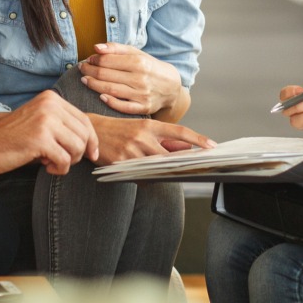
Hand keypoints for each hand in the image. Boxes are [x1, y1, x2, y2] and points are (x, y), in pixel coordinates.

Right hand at [0, 89, 98, 175]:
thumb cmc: (11, 138)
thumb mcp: (39, 122)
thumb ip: (61, 125)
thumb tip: (90, 141)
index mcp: (51, 99)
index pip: (84, 119)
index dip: (92, 140)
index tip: (92, 154)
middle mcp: (50, 105)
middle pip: (84, 134)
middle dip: (79, 153)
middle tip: (62, 160)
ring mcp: (45, 121)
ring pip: (78, 147)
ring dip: (68, 161)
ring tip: (51, 162)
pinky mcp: (40, 139)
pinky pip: (65, 160)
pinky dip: (59, 169)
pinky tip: (45, 166)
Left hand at [78, 43, 181, 115]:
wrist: (171, 87)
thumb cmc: (150, 67)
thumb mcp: (137, 54)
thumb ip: (116, 49)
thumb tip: (97, 47)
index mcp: (139, 62)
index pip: (108, 60)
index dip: (94, 60)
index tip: (88, 59)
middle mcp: (140, 78)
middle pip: (106, 75)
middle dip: (90, 71)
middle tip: (82, 69)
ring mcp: (142, 94)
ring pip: (111, 90)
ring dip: (94, 85)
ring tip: (85, 80)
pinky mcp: (143, 108)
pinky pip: (122, 106)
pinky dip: (110, 102)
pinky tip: (100, 96)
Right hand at [89, 114, 216, 165]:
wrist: (91, 130)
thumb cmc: (120, 130)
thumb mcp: (142, 129)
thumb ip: (165, 139)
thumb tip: (187, 148)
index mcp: (150, 125)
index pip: (179, 131)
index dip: (197, 138)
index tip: (212, 146)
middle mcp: (143, 136)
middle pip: (170, 155)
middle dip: (180, 164)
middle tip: (192, 169)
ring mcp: (132, 150)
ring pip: (156, 168)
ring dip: (160, 172)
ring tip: (161, 171)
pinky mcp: (122, 163)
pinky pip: (140, 176)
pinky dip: (145, 178)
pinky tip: (141, 174)